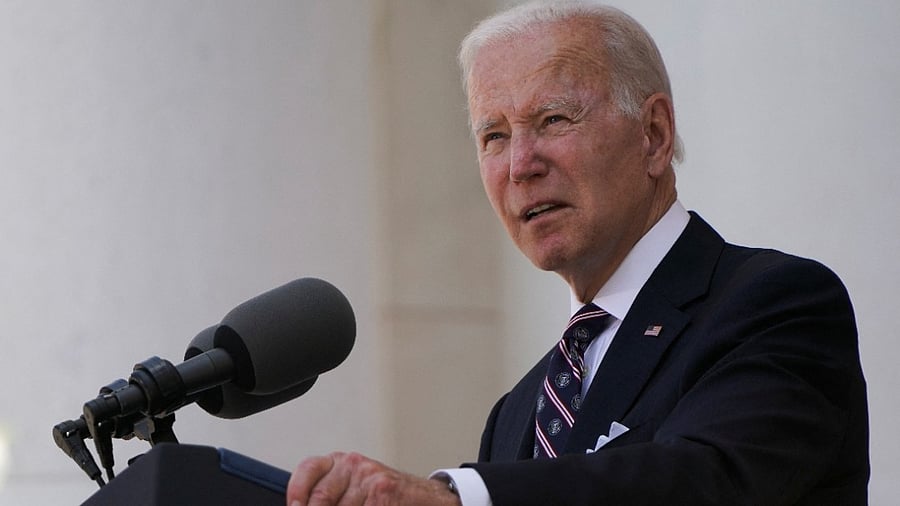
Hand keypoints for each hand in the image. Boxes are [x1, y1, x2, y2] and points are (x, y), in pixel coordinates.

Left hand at [286, 451, 461, 505]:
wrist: (424, 498)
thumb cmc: (387, 495)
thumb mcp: (354, 488)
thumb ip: (330, 495)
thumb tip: (303, 505)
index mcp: (341, 462)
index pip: (308, 469)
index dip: (296, 492)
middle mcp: (353, 465)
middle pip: (320, 498)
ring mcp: (369, 477)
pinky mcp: (383, 491)